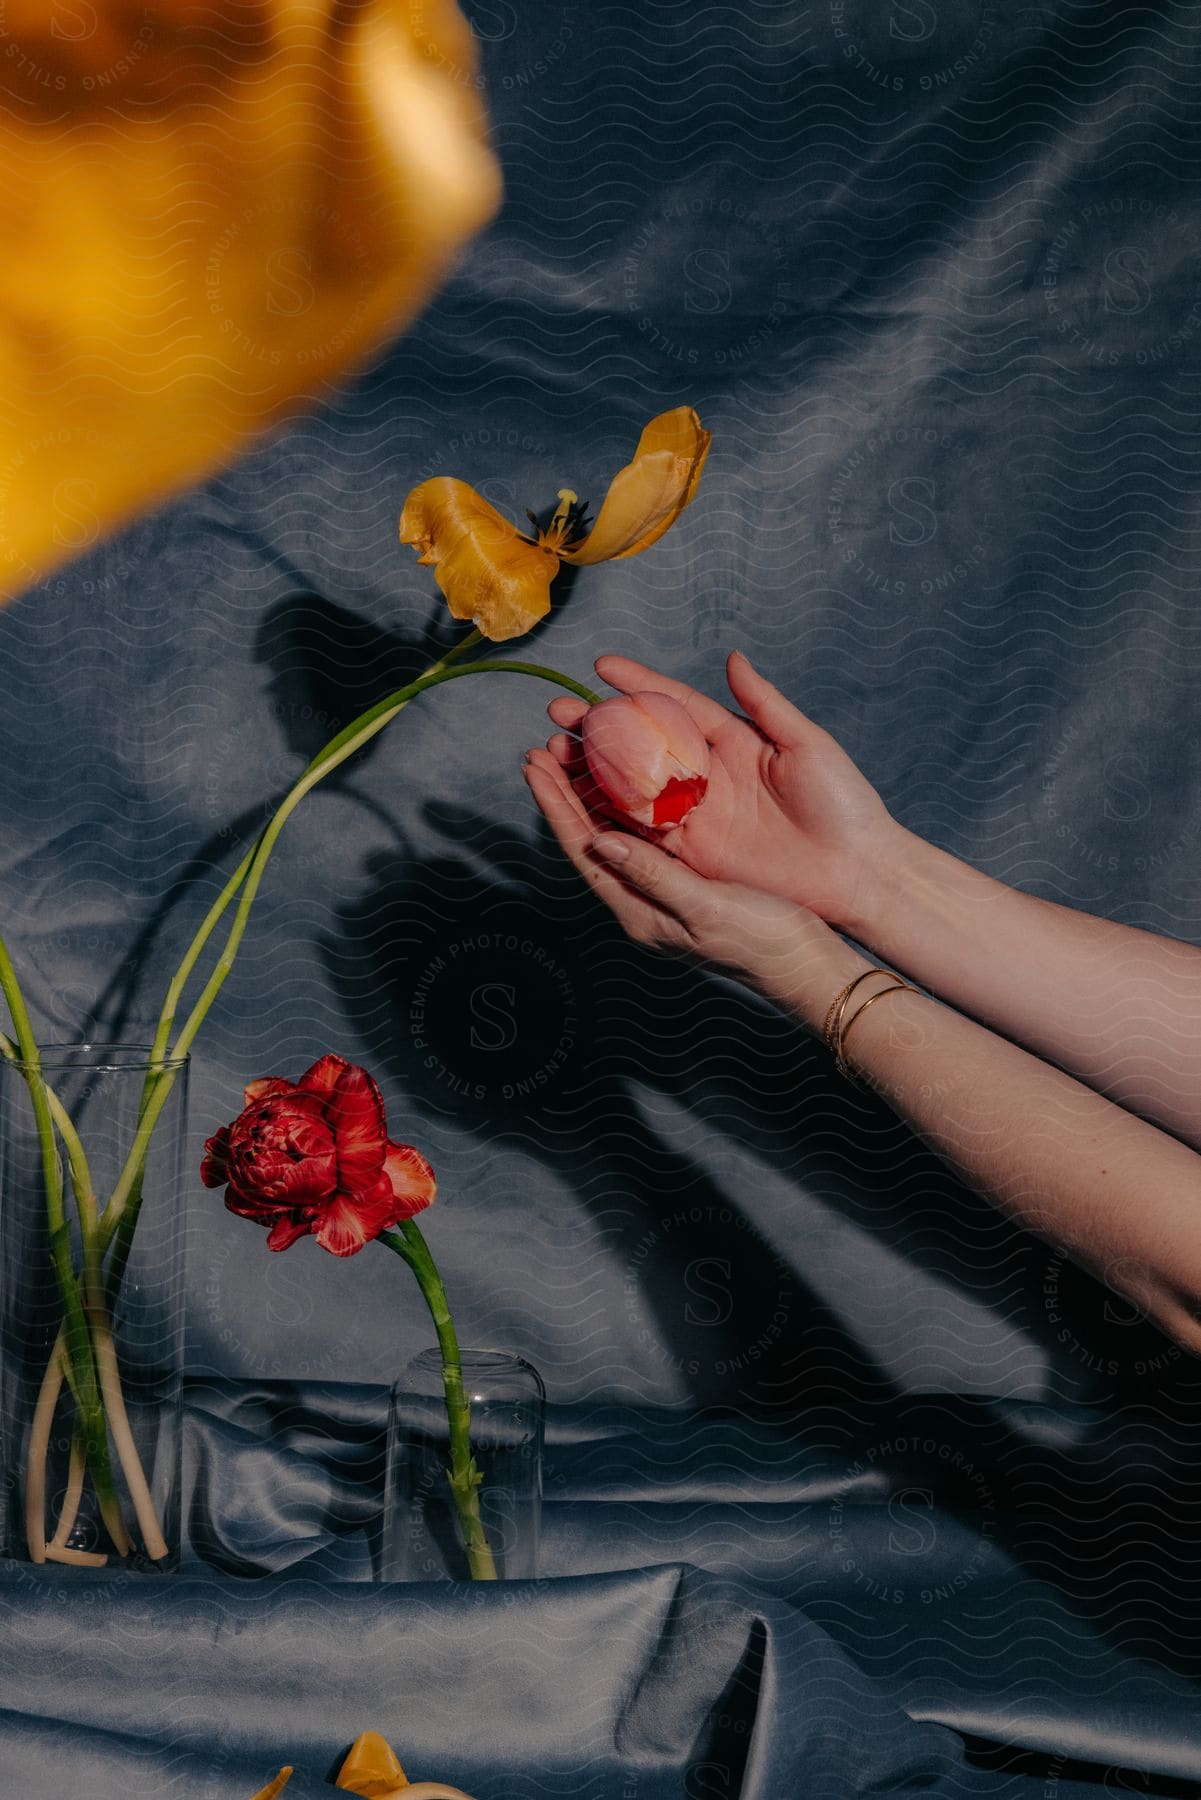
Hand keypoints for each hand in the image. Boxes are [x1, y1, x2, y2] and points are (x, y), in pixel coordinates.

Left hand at [522, 746, 847, 1011]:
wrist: (806, 965)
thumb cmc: (763, 941)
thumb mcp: (705, 907)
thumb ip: (653, 874)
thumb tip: (600, 840)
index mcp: (639, 912)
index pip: (583, 850)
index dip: (556, 805)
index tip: (534, 764)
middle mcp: (643, 900)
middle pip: (591, 837)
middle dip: (567, 792)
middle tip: (549, 745)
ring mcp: (665, 890)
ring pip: (618, 831)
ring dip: (596, 791)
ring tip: (579, 751)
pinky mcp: (690, 880)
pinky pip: (649, 832)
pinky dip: (633, 800)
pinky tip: (633, 776)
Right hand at [542, 652, 898, 933]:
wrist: (857, 872)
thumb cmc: (844, 804)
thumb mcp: (808, 746)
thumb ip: (766, 704)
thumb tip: (733, 659)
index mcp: (735, 743)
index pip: (676, 705)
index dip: (640, 684)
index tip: (602, 666)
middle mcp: (708, 777)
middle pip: (642, 747)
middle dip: (599, 728)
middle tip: (558, 711)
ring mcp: (698, 816)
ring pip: (632, 789)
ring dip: (592, 771)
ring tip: (552, 752)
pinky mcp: (695, 855)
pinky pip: (643, 833)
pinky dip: (608, 816)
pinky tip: (576, 797)